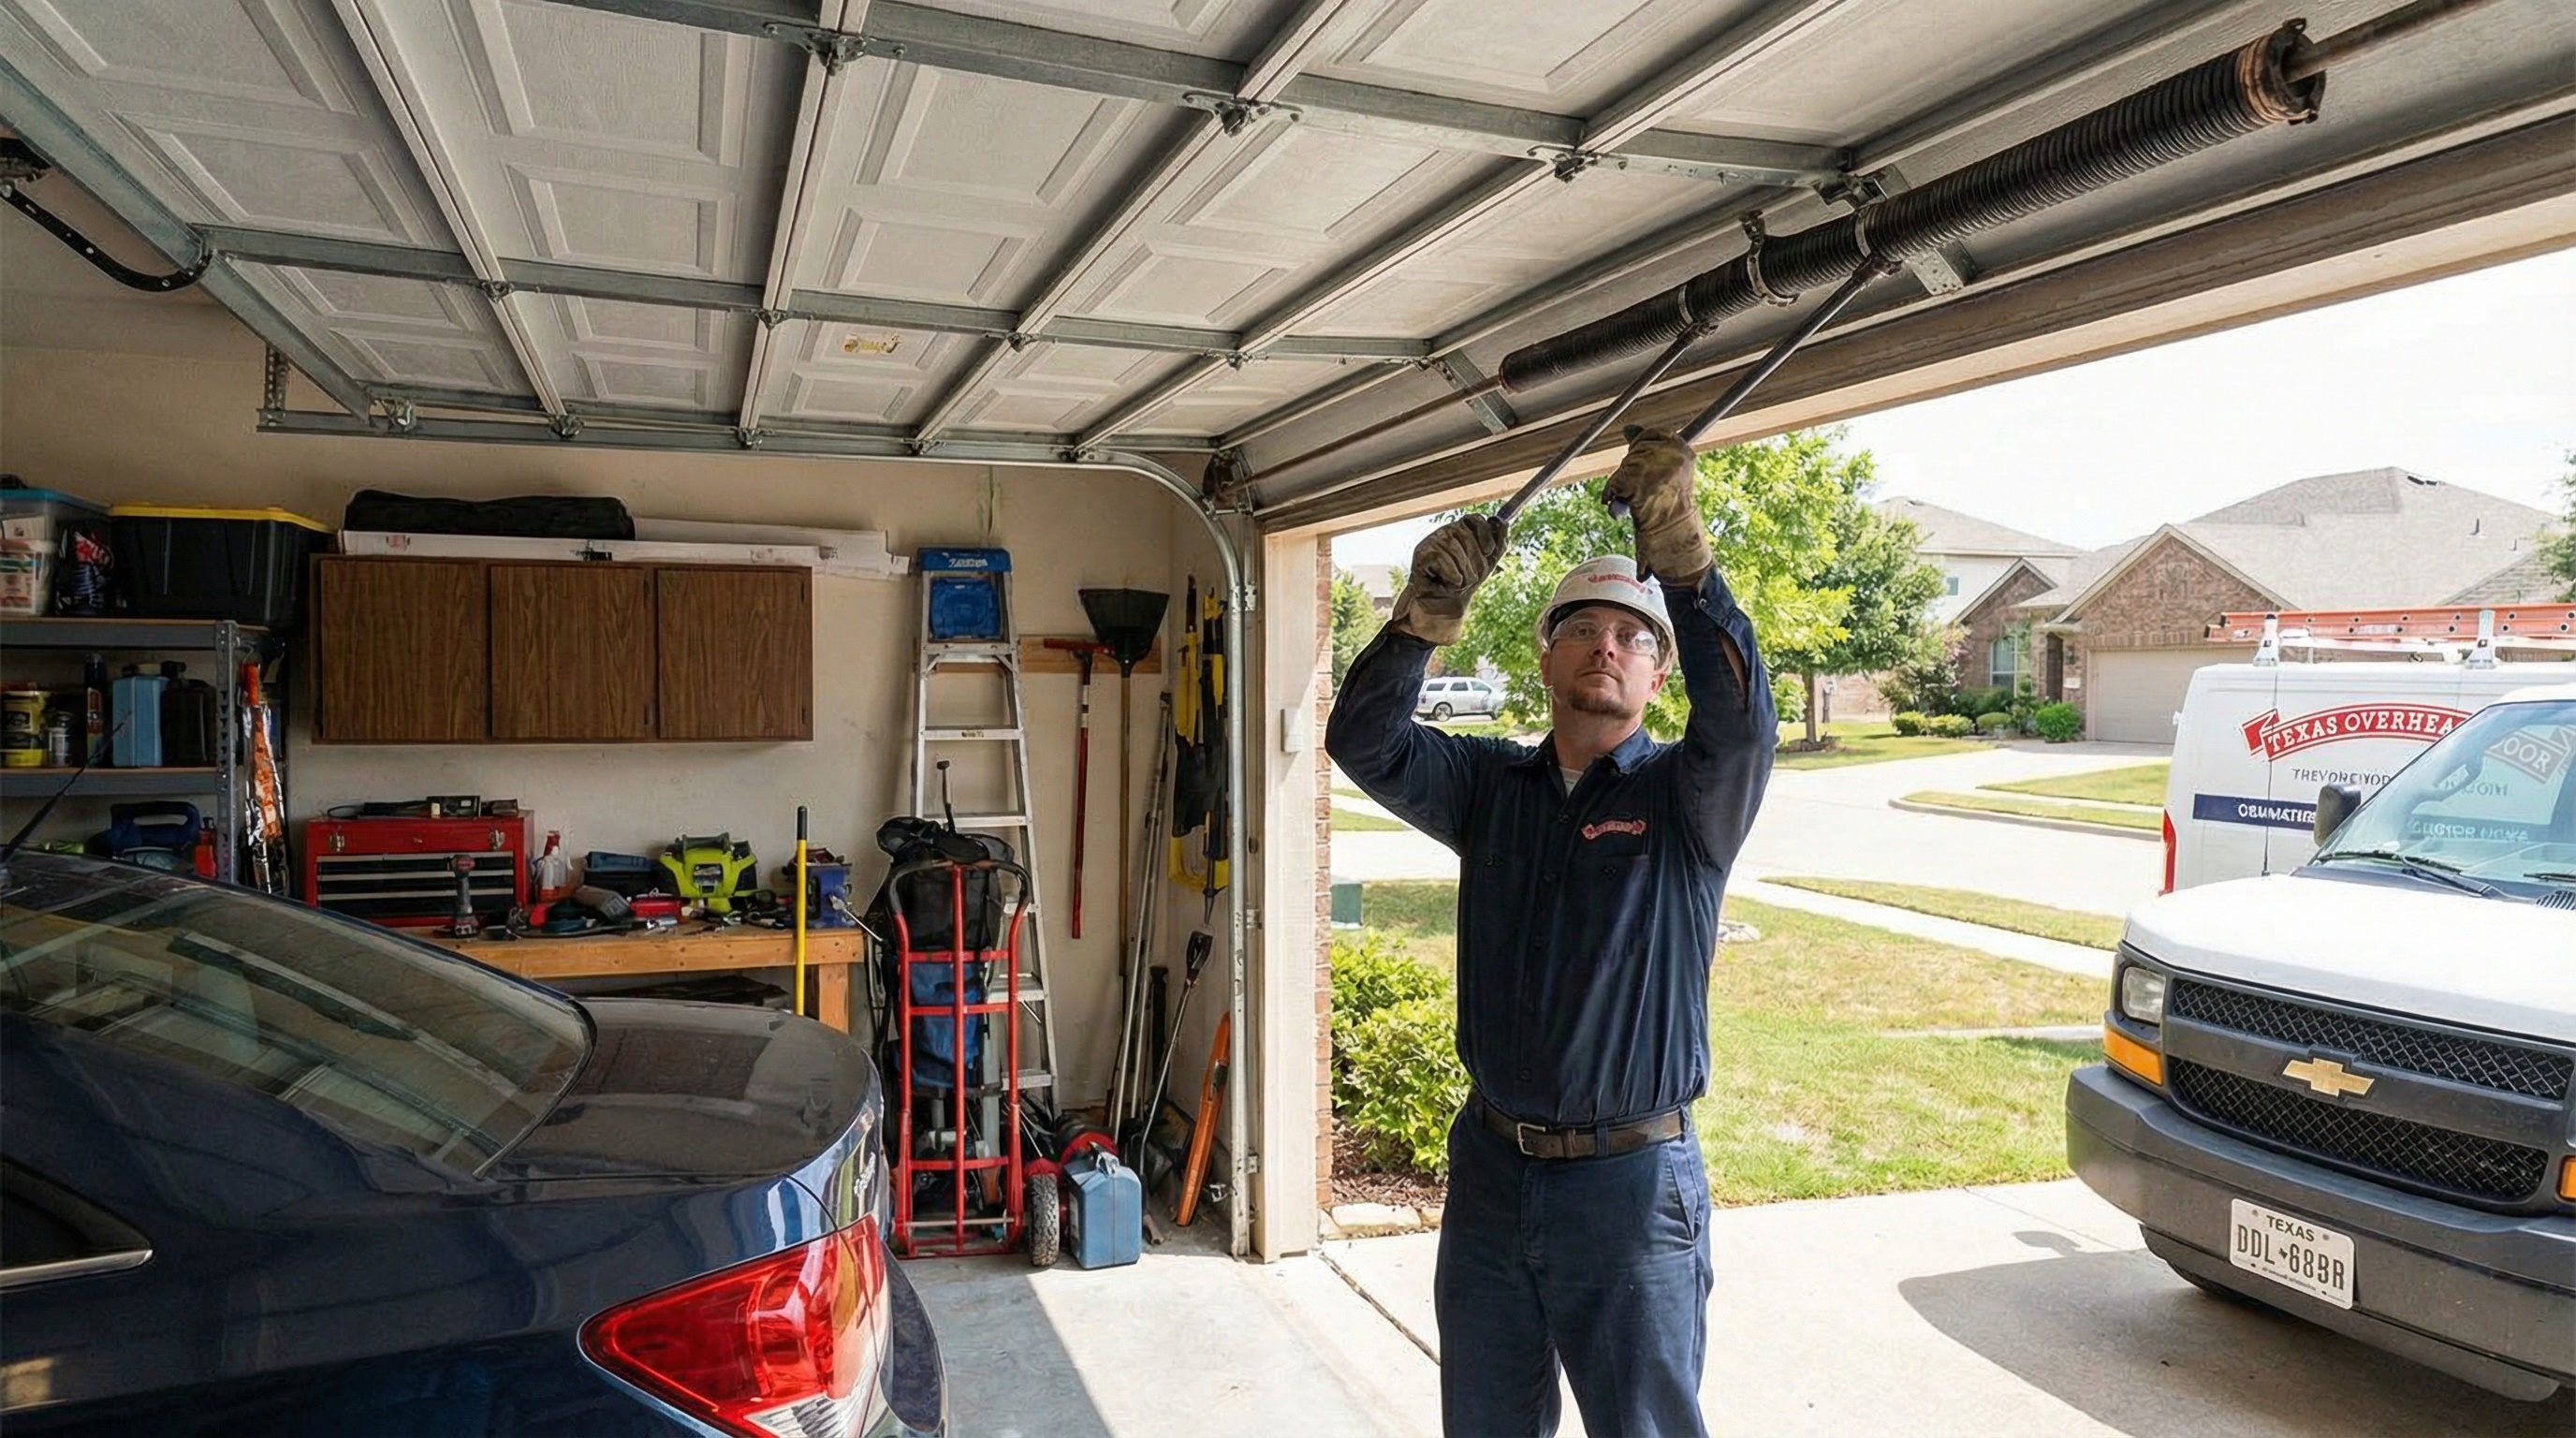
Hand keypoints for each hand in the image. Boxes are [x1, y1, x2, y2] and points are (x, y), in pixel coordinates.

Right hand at [1387, 514, 1506, 645]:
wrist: (1445, 605)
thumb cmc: (1466, 580)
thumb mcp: (1487, 562)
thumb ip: (1498, 543)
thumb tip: (1503, 523)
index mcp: (1462, 530)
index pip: (1475, 518)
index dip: (1485, 534)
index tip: (1489, 552)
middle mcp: (1446, 531)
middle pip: (1466, 535)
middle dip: (1475, 562)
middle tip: (1471, 578)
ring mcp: (1432, 541)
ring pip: (1454, 548)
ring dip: (1464, 573)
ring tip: (1459, 583)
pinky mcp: (1422, 554)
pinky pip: (1442, 559)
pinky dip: (1452, 576)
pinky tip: (1447, 583)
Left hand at [1602, 428, 1711, 582]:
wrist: (1673, 533)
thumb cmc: (1670, 503)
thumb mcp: (1667, 470)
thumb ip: (1649, 447)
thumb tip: (1628, 429)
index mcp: (1682, 449)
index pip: (1653, 433)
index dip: (1641, 445)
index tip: (1641, 461)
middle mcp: (1671, 455)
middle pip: (1635, 451)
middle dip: (1632, 469)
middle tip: (1644, 489)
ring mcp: (1654, 468)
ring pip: (1624, 467)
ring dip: (1622, 484)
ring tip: (1637, 500)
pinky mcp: (1636, 483)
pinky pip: (1614, 482)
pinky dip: (1612, 494)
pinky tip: (1622, 507)